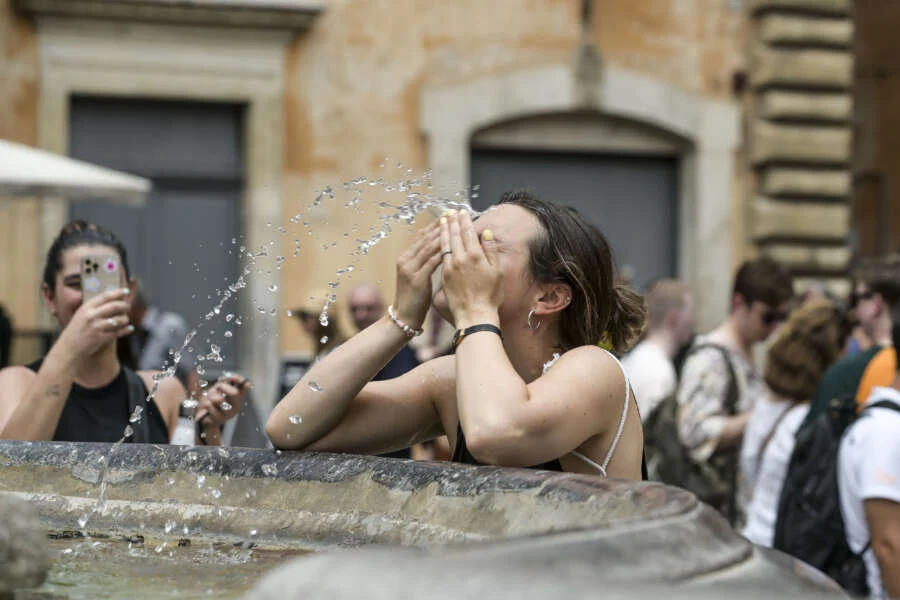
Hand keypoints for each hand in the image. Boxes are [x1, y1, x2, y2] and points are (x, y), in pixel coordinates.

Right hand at [57, 288, 132, 360]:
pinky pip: (118, 332)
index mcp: (86, 308)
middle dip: (124, 306)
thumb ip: (94, 307)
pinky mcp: (100, 338)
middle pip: (114, 306)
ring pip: (118, 319)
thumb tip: (113, 299)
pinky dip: (126, 330)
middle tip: (128, 306)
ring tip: (126, 319)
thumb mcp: (81, 314)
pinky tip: (130, 328)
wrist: (69, 347)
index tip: (126, 291)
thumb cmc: (77, 329)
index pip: (105, 296)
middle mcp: (91, 316)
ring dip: (125, 318)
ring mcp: (96, 327)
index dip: (118, 292)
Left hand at [196, 372, 248, 432]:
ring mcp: (228, 414)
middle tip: (217, 388)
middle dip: (223, 386)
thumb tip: (225, 378)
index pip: (245, 386)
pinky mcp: (218, 419)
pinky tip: (207, 408)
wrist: (204, 418)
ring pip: (219, 399)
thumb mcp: (218, 389)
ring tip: (210, 399)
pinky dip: (206, 404)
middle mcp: (236, 406)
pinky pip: (209, 405)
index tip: (232, 377)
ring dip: (211, 396)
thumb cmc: (213, 402)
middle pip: (234, 393)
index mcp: (238, 397)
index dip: (239, 379)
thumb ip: (223, 382)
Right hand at [393, 219, 442, 328]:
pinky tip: (452, 247)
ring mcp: (409, 269)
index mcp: (406, 258)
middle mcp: (405, 260)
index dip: (435, 224)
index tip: (448, 214)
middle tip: (453, 213)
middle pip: (425, 238)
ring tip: (455, 225)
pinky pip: (431, 263)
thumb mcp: (418, 277)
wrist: (404, 317)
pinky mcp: (416, 280)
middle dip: (440, 225)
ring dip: (442, 235)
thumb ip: (425, 263)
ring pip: (427, 247)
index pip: (422, 236)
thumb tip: (439, 250)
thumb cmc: (415, 298)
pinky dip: (442, 253)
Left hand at [439, 211, 501, 326]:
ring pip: (445, 243)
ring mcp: (450, 266)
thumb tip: (485, 233)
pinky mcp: (444, 275)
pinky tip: (439, 241)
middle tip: (450, 212)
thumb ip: (490, 250)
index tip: (462, 211)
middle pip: (454, 234)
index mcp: (475, 255)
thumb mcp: (497, 271)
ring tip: (442, 220)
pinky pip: (441, 255)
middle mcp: (461, 258)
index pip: (468, 231)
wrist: (474, 315)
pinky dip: (440, 245)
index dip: (465, 220)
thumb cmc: (490, 295)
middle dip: (452, 221)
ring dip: (443, 230)